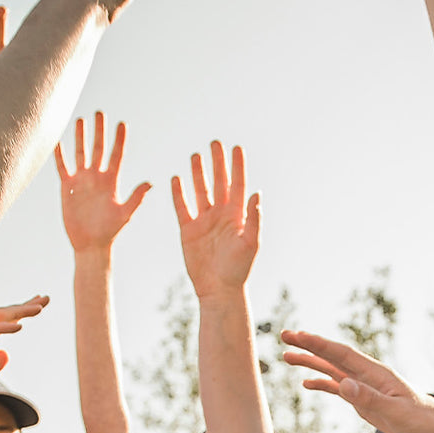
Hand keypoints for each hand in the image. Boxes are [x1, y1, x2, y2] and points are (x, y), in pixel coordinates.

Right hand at [54, 112, 152, 254]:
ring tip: (81, 119)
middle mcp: (97, 177)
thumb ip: (136, 197)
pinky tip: (58, 141)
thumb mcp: (125, 214)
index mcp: (112, 181)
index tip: (122, 124)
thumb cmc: (110, 231)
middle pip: (99, 148)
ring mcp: (82, 180)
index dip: (119, 140)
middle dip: (100, 131)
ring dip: (81, 137)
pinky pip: (63, 167)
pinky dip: (60, 155)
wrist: (91, 244)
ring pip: (81, 153)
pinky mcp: (68, 187)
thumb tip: (151, 183)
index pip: (117, 155)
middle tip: (101, 112)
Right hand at [174, 141, 260, 300]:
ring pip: (201, 191)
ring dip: (198, 173)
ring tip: (196, 155)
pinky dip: (179, 193)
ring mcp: (204, 221)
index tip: (236, 148)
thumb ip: (253, 218)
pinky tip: (176, 178)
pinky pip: (182, 207)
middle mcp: (221, 215)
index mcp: (238, 216)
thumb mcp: (250, 243)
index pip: (238, 184)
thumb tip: (257, 194)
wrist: (218, 289)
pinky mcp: (188, 230)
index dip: (237, 166)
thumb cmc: (238, 269)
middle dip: (217, 163)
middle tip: (215, 142)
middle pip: (219, 182)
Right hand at [280, 329, 433, 432]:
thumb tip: (342, 384)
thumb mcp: (395, 411)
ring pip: (332, 370)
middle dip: (309, 346)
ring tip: (287, 356)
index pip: (341, 354)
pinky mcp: (364, 399)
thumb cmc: (421, 419)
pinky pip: (339, 388)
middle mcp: (367, 375)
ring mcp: (365, 387)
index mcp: (375, 373)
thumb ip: (368, 398)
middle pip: (333, 357)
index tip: (297, 336)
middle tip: (284, 336)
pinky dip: (322, 384)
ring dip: (311, 363)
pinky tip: (307, 384)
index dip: (318, 344)